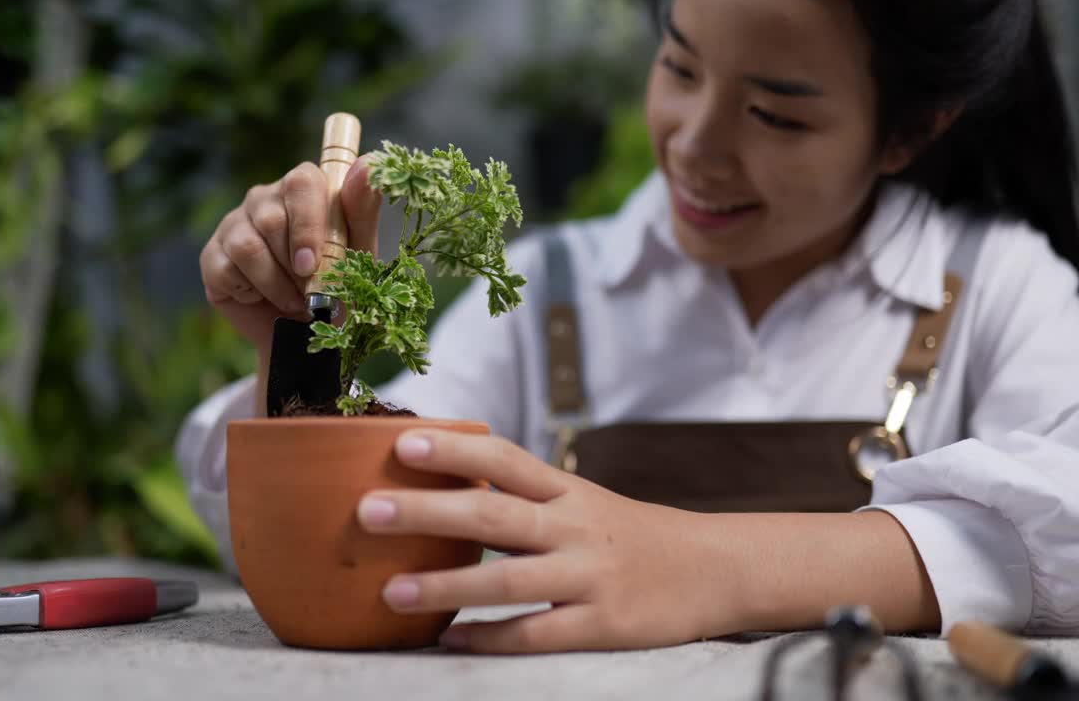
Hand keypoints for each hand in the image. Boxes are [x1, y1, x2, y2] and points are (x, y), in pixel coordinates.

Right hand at [199, 156, 382, 348]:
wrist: (307, 333)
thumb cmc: (336, 286)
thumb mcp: (359, 253)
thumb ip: (362, 210)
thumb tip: (368, 165)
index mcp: (302, 189)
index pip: (302, 182)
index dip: (308, 224)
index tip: (313, 264)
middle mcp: (265, 199)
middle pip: (271, 218)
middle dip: (294, 265)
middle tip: (310, 291)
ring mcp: (234, 225)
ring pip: (247, 246)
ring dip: (275, 283)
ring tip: (292, 300)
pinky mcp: (213, 256)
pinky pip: (226, 270)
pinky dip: (252, 293)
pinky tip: (264, 298)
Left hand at [356, 431, 744, 652]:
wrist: (715, 568)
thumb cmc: (629, 532)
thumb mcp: (582, 500)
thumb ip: (524, 494)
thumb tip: (445, 481)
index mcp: (568, 491)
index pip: (505, 460)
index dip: (454, 450)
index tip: (401, 443)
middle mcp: (576, 527)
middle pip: (495, 515)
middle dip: (429, 512)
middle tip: (368, 510)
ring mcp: (590, 576)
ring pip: (510, 580)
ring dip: (447, 586)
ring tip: (390, 591)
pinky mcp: (604, 625)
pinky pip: (538, 634)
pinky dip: (491, 639)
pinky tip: (449, 642)